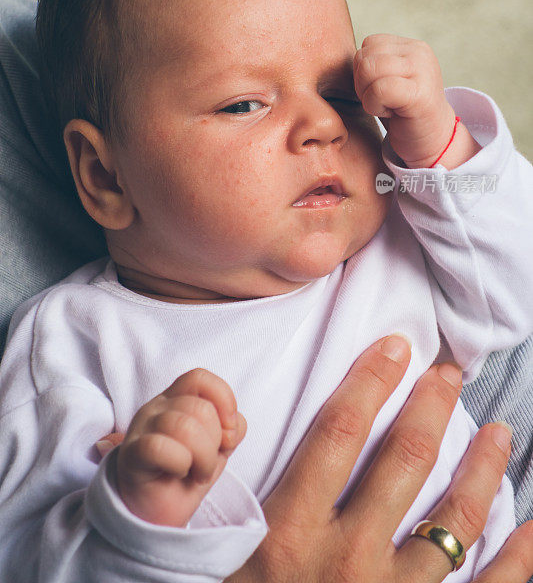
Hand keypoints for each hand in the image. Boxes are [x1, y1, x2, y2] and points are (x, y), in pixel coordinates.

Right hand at [113, 368, 245, 526]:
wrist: (157, 515)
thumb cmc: (187, 475)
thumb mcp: (218, 448)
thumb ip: (231, 427)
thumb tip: (233, 424)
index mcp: (177, 398)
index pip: (200, 378)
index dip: (223, 400)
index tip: (229, 433)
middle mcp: (156, 407)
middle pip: (200, 407)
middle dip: (215, 442)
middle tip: (206, 464)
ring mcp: (141, 428)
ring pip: (184, 426)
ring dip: (202, 457)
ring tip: (198, 473)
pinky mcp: (130, 455)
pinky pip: (159, 447)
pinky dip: (179, 463)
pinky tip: (179, 474)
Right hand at [223, 336, 532, 582]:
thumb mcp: (222, 561)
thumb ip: (241, 506)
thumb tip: (240, 439)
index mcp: (290, 534)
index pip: (338, 431)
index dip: (370, 380)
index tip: (396, 345)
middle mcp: (346, 560)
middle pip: (403, 461)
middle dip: (431, 407)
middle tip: (449, 372)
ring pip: (453, 520)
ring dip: (481, 468)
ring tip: (499, 431)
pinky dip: (519, 558)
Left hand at [354, 35, 480, 167]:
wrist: (433, 141)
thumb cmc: (405, 113)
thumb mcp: (390, 79)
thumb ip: (375, 63)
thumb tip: (354, 56)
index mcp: (411, 46)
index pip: (369, 44)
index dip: (363, 69)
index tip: (380, 89)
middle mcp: (419, 53)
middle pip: (365, 56)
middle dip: (361, 83)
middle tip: (381, 101)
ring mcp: (422, 71)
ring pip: (369, 69)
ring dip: (367, 95)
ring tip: (386, 106)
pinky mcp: (420, 94)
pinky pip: (379, 89)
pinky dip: (374, 105)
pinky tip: (390, 113)